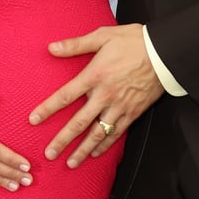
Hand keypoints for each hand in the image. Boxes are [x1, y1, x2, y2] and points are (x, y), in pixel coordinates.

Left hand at [29, 24, 162, 167]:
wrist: (164, 52)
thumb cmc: (133, 41)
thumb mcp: (103, 36)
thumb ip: (76, 44)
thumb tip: (52, 48)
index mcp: (95, 75)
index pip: (66, 95)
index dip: (49, 108)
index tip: (34, 120)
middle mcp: (105, 95)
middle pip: (79, 122)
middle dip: (63, 139)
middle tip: (49, 153)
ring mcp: (120, 106)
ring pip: (98, 133)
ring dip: (83, 150)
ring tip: (70, 163)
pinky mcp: (133, 112)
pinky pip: (117, 133)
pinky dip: (105, 145)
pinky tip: (96, 153)